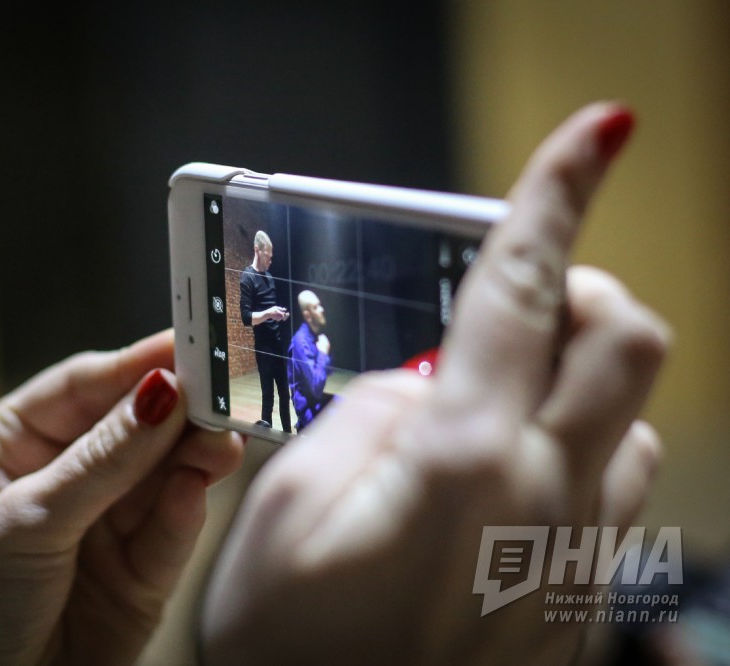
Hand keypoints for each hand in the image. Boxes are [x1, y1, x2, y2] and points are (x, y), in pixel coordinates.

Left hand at [0, 330, 243, 664]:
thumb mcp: (25, 522)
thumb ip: (101, 461)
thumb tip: (162, 391)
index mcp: (18, 442)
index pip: (85, 385)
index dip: (135, 364)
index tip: (187, 347)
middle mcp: (68, 473)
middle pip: (135, 424)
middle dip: (176, 409)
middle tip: (222, 389)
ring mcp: (109, 520)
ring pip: (164, 472)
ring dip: (194, 455)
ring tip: (220, 440)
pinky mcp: (144, 570)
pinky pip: (171, 529)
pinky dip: (184, 509)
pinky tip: (192, 489)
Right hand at [202, 103, 669, 664]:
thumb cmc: (291, 652)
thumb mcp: (286, 511)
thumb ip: (362, 418)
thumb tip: (418, 382)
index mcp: (463, 460)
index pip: (524, 288)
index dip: (554, 192)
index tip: (591, 134)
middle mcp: (544, 501)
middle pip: (628, 342)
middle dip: (583, 290)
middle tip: (510, 304)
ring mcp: (576, 557)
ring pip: (629, 419)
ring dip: (575, 381)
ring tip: (488, 408)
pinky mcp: (579, 600)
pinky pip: (612, 495)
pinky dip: (572, 454)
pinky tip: (499, 486)